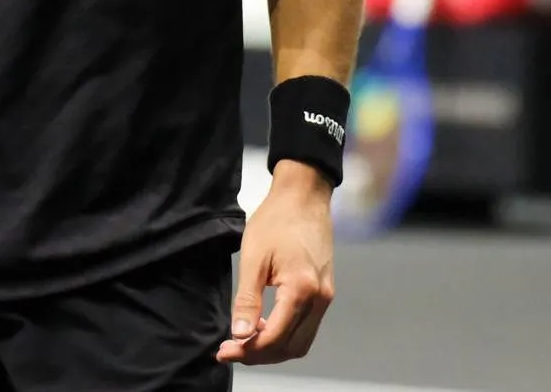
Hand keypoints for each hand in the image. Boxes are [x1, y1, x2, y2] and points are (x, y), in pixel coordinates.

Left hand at [217, 161, 335, 365]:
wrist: (304, 196)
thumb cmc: (277, 220)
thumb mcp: (254, 258)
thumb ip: (248, 300)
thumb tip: (240, 335)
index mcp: (302, 289)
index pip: (275, 337)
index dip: (248, 351)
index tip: (224, 351)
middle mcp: (320, 297)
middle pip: (290, 347)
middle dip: (259, 355)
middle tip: (231, 349)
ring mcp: (326, 295)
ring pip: (301, 342)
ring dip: (274, 348)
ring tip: (246, 340)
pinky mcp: (325, 291)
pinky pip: (307, 327)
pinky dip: (286, 334)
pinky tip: (265, 325)